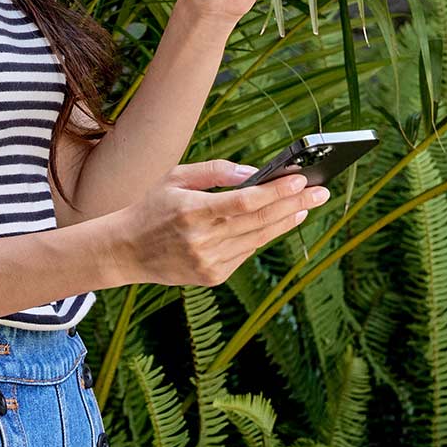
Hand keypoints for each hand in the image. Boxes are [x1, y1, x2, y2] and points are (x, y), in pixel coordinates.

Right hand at [115, 159, 326, 286]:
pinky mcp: (213, 276)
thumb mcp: (176, 177)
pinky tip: (276, 223)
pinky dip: (262, 237)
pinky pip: (246, 253)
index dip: (277, 191)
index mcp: (191, 210)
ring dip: (286, 222)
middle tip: (320, 191)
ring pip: (259, 239)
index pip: (245, 201)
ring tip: (306, 207)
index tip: (301, 179)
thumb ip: (215, 171)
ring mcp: (209, 262)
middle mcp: (202, 239)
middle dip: (294, 204)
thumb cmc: (152, 207)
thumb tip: (254, 172)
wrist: (126, 251)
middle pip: (260, 221)